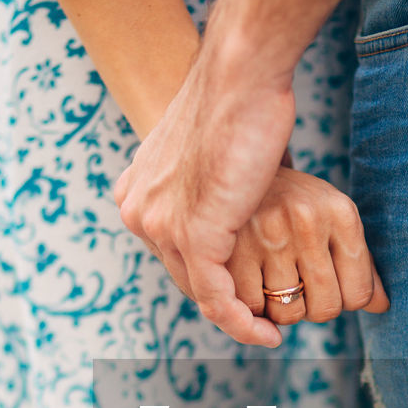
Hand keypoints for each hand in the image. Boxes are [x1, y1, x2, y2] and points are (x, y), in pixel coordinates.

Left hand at [113, 49, 296, 346]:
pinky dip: (243, 322)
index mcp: (135, 195)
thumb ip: (205, 187)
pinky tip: (268, 332)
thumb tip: (234, 203)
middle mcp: (138, 212)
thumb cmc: (238, 102)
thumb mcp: (208, 153)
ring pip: (201, 293)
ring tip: (272, 328)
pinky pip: (216, 299)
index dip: (211, 278)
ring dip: (239, 319)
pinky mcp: (193, 237)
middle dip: (225, 302)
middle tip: (265, 317)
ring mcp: (161, 226)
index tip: (247, 293)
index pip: (173, 255)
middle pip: (184, 277)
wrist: (240, 75)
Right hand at [226, 166, 387, 335]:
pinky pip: (252, 308)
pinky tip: (253, 284)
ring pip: (288, 314)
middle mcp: (308, 221)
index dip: (345, 301)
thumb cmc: (295, 204)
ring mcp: (269, 236)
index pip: (359, 293)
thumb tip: (382, 307)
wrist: (239, 171)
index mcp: (342, 213)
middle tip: (301, 288)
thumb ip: (360, 263)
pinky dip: (254, 308)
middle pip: (325, 308)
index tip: (330, 286)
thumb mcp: (334, 219)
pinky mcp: (234, 250)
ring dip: (282, 310)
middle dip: (314, 308)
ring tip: (276, 283)